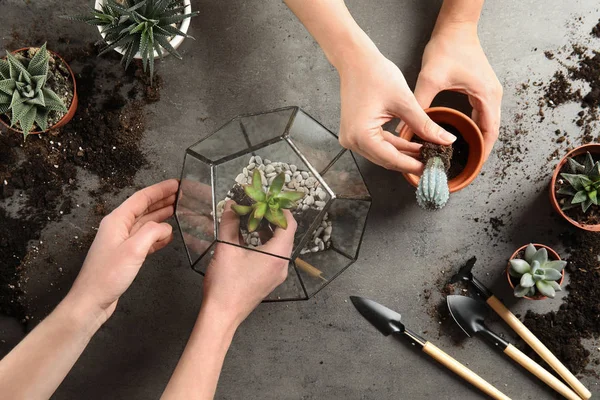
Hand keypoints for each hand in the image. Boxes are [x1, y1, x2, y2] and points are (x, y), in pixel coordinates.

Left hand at [67, 179, 178, 323]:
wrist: (92, 300)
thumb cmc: (108, 275)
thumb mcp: (133, 249)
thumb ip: (152, 232)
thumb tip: (166, 227)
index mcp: (117, 221)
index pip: (141, 198)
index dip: (159, 190)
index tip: (176, 184)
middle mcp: (118, 228)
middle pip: (143, 208)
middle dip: (162, 200)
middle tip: (181, 195)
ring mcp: (121, 242)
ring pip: (145, 223)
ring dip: (161, 216)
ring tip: (178, 211)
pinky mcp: (125, 255)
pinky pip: (145, 239)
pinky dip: (157, 236)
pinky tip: (168, 236)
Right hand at [201, 202, 296, 327]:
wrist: (222, 315)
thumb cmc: (225, 283)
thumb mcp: (226, 248)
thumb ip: (230, 223)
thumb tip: (232, 205)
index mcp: (277, 254)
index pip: (289, 225)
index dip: (280, 210)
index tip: (267, 200)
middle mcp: (282, 264)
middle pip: (285, 235)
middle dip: (272, 219)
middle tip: (257, 207)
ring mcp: (277, 274)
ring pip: (279, 246)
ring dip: (267, 232)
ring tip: (252, 219)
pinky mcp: (270, 280)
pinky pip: (273, 257)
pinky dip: (265, 244)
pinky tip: (249, 238)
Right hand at [337, 51, 456, 174]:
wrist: (355, 59)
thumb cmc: (375, 74)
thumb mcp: (404, 102)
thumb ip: (425, 125)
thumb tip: (445, 140)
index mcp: (361, 135)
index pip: (392, 159)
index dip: (414, 165)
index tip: (432, 167)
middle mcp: (352, 141)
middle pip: (386, 159)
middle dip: (410, 161)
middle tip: (432, 161)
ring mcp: (351, 137)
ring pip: (382, 153)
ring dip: (403, 153)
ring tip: (426, 151)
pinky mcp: (354, 132)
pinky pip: (377, 144)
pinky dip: (394, 145)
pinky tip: (412, 144)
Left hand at [409, 22, 501, 158]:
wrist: (455, 27)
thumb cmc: (447, 48)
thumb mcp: (430, 80)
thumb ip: (420, 106)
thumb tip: (405, 128)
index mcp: (486, 96)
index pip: (489, 134)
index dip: (482, 153)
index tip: (472, 168)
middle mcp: (493, 96)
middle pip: (490, 132)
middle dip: (479, 151)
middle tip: (465, 169)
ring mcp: (489, 93)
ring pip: (487, 125)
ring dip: (477, 141)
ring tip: (463, 158)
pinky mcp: (481, 90)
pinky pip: (481, 116)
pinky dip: (473, 129)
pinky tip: (459, 137)